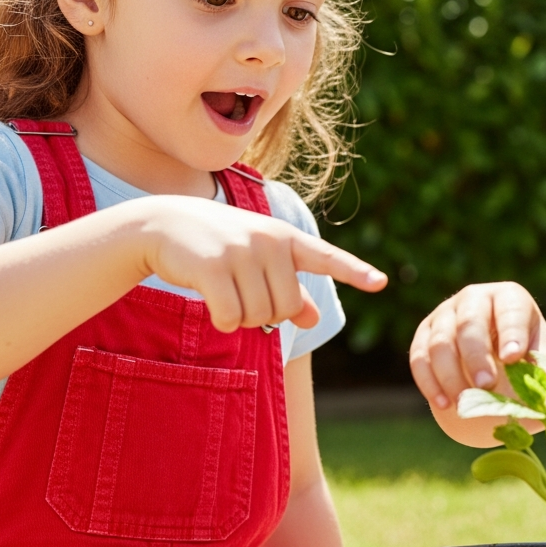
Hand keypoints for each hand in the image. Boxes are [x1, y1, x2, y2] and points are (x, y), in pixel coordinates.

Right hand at [136, 196, 386, 331]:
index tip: (381, 282)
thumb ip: (289, 290)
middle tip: (243, 294)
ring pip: (259, 315)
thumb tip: (314, 319)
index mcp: (286, 238)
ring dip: (241, 318)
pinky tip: (213, 307)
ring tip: (225, 291)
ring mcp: (241, 252)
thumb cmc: (219, 245)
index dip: (354, 272)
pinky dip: (223, 322)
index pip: (326, 257)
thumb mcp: (258, 260)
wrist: (164, 224)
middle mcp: (269, 241)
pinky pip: (231, 318)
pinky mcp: (212, 267)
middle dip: (265, 314)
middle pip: (286, 307)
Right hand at [409, 282, 545, 410]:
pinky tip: (443, 403)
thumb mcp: (538, 350)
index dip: (511, 334)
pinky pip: (420, 356)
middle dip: (477, 356)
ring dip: (451, 374)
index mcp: (508, 297)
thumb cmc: (520, 346)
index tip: (513, 358)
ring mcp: (445, 313)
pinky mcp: (425, 333)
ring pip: (440, 342)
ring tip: (464, 402)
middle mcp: (474, 297)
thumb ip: (545, 365)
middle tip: (487, 385)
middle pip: (470, 324)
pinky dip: (429, 382)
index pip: (509, 312)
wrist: (495, 344)